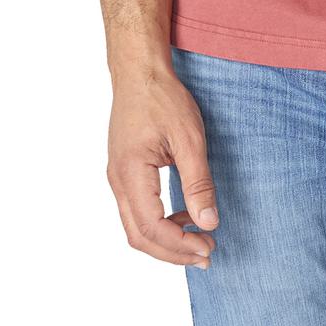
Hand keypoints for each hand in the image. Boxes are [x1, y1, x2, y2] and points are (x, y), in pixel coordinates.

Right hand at [107, 68, 217, 267]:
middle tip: (206, 253)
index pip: (152, 227)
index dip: (180, 245)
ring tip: (198, 238)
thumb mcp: (189, 137)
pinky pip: (136, 210)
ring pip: (135, 226)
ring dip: (166, 239)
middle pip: (140, 236)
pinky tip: (182, 215)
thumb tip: (208, 222)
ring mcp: (117, 177)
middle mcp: (118, 181)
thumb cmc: (162, 98)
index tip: (208, 246)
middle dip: (173, 252)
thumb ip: (198, 182)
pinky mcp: (123, 172)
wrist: (139, 72)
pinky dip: (159, 222)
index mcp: (131, 173)